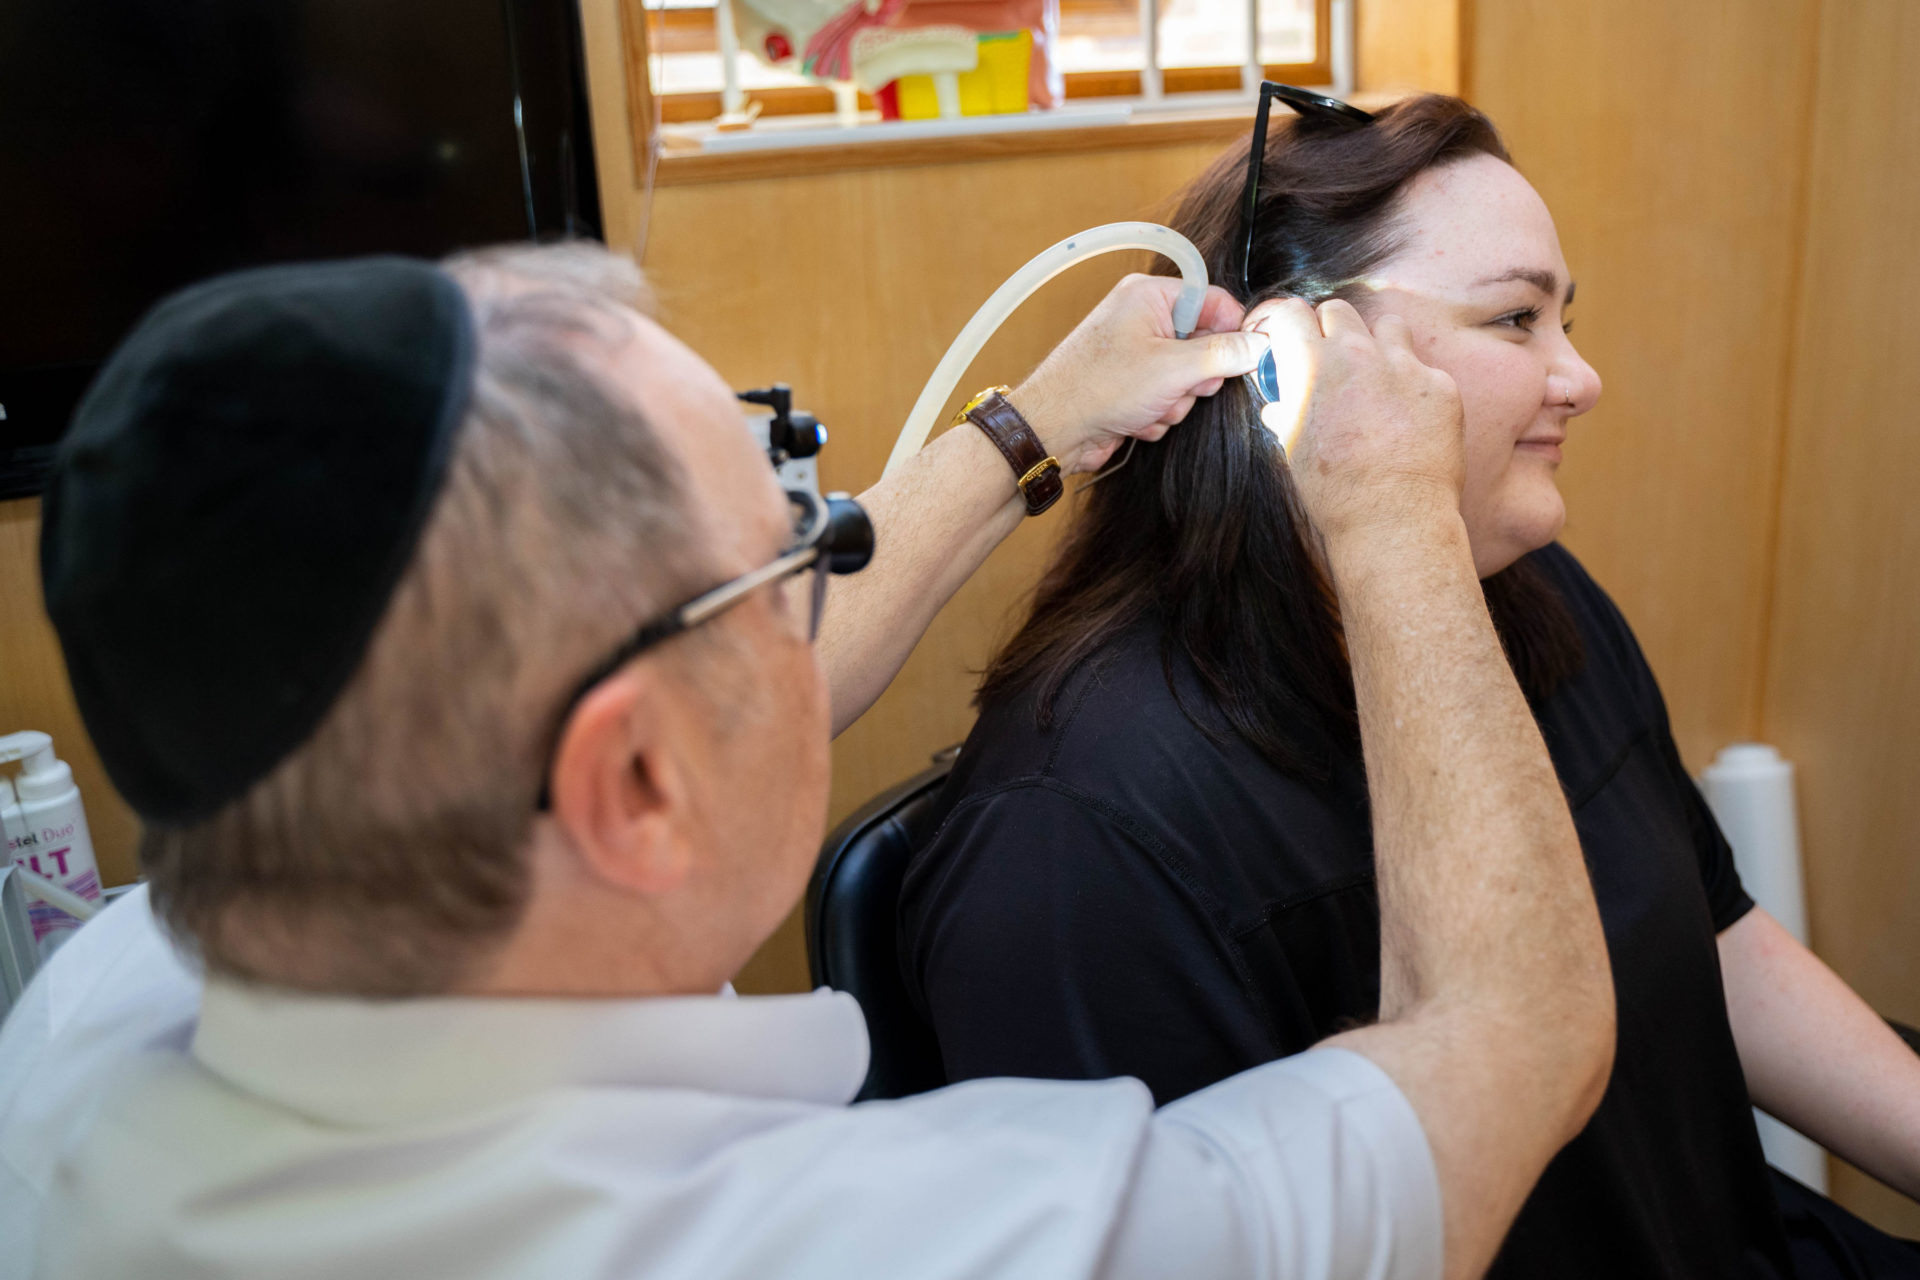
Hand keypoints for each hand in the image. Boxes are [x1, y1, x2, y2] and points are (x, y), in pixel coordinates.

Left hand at [1010, 274, 1269, 473]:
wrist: (1053, 429)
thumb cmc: (1101, 387)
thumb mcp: (1174, 368)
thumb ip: (1223, 354)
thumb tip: (1258, 345)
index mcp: (1149, 297)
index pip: (1213, 301)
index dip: (1233, 330)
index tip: (1247, 356)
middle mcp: (1141, 320)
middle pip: (1203, 345)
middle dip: (1196, 377)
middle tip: (1183, 386)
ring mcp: (1135, 356)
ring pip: (1186, 380)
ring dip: (1175, 401)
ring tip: (1149, 405)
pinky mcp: (1130, 388)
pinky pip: (1166, 400)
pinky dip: (1157, 414)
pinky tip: (1134, 418)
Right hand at [1257, 298, 1465, 544]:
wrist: (1392, 519)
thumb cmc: (1335, 490)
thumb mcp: (1293, 449)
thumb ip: (1287, 412)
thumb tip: (1278, 405)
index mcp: (1313, 365)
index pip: (1288, 313)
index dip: (1280, 320)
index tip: (1282, 332)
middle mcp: (1359, 353)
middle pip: (1338, 310)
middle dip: (1329, 329)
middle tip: (1330, 359)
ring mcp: (1404, 366)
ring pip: (1388, 326)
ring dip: (1376, 344)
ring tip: (1375, 380)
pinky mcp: (1441, 385)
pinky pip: (1423, 368)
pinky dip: (1412, 386)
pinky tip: (1409, 419)